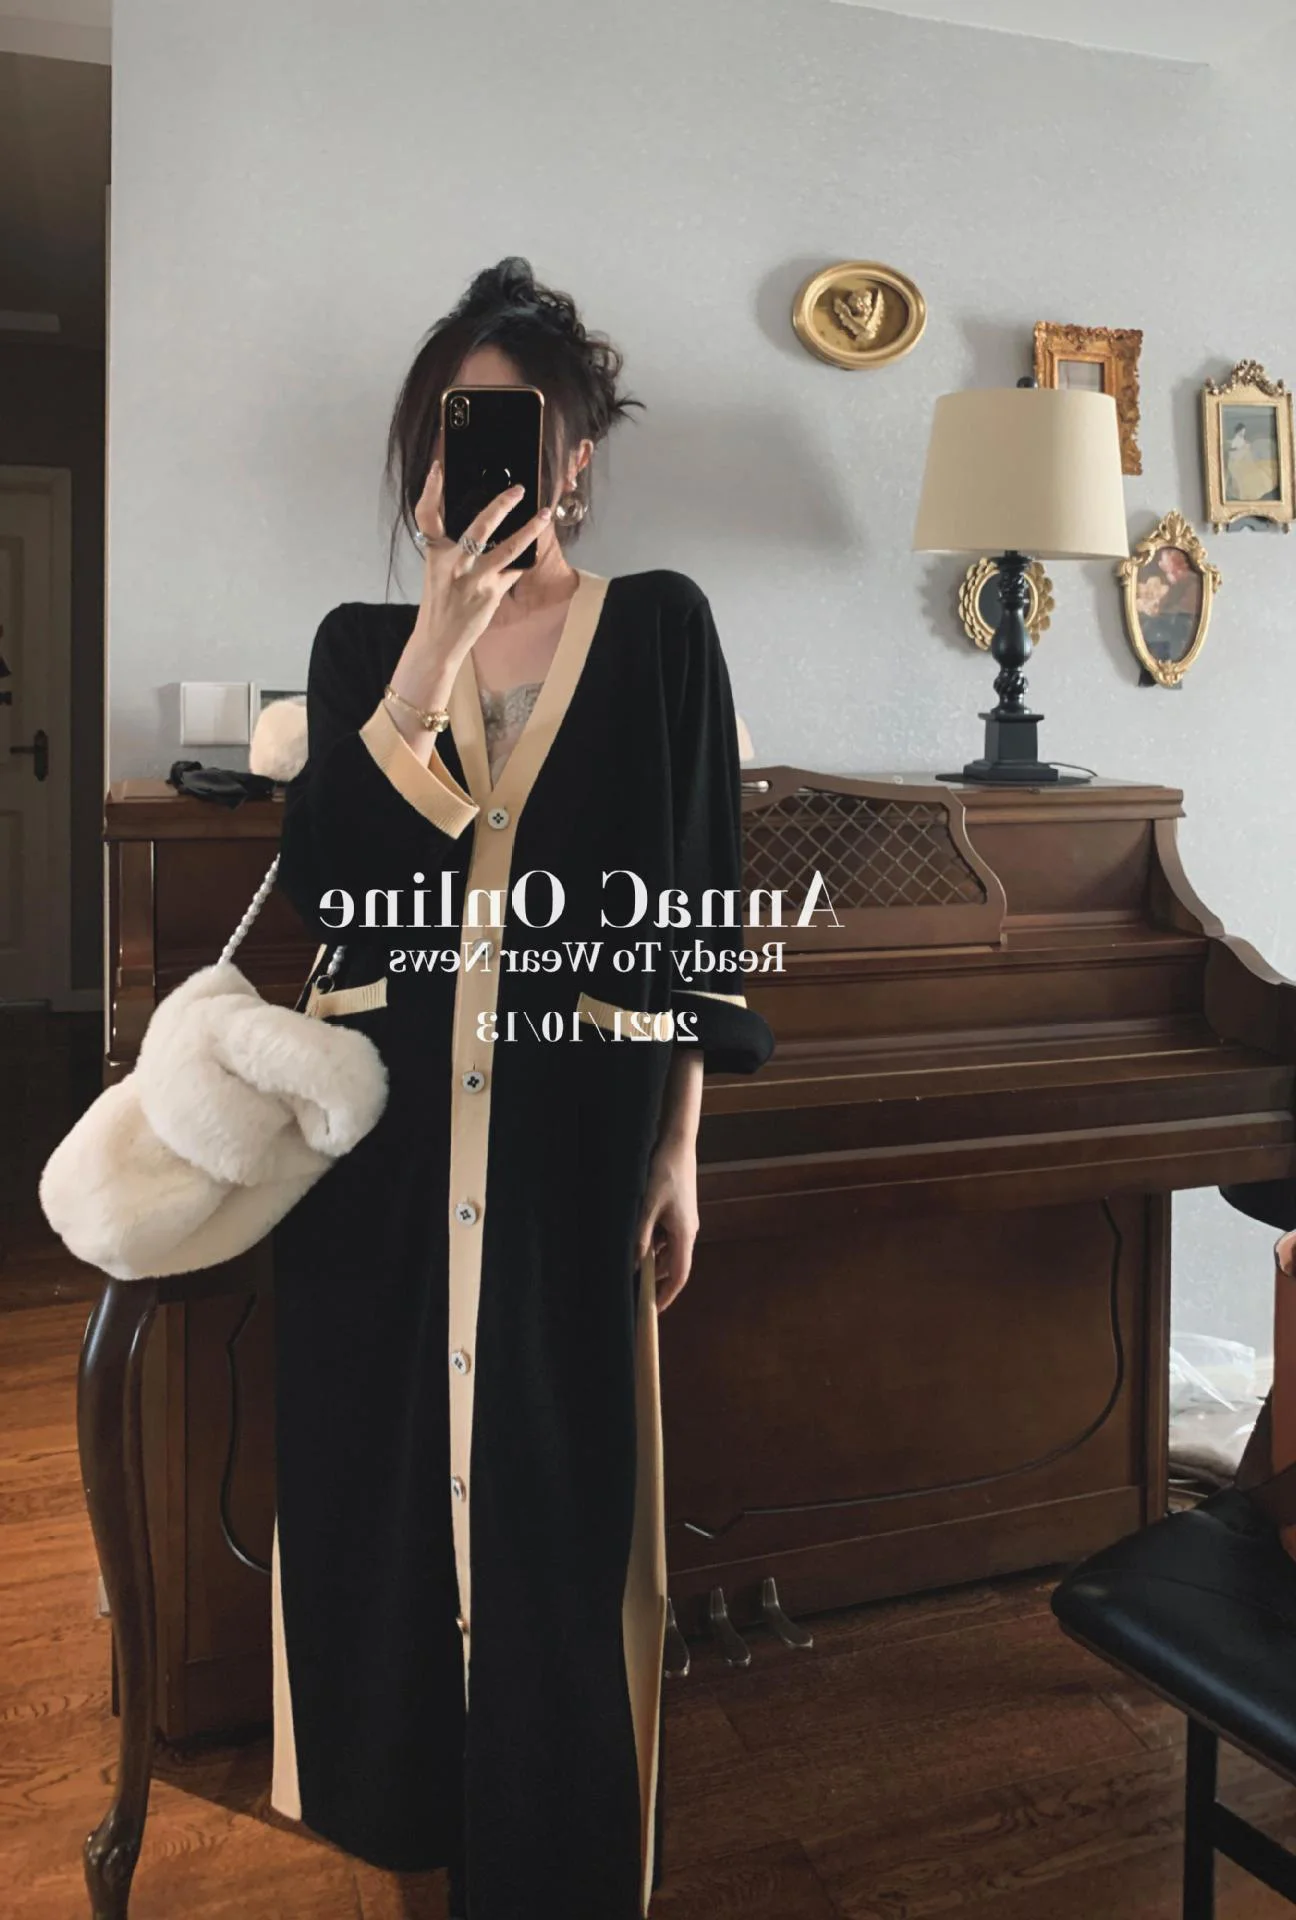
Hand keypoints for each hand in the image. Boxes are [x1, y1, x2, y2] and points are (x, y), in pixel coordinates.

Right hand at [389, 461, 551, 716]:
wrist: (439, 640)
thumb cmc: (439, 604)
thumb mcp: (438, 571)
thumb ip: (453, 550)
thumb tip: (483, 527)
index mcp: (435, 554)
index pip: (426, 515)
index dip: (430, 489)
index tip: (437, 467)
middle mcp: (454, 563)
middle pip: (479, 527)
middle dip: (501, 505)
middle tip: (518, 490)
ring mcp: (475, 579)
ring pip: (509, 548)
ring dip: (530, 530)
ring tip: (544, 515)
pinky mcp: (492, 592)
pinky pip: (514, 569)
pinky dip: (524, 558)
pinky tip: (535, 546)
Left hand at [635, 1135, 699, 1312]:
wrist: (677, 1143)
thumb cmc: (663, 1173)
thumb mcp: (647, 1206)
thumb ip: (640, 1237)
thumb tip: (634, 1265)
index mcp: (684, 1234)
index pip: (679, 1275)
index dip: (666, 1295)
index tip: (652, 1311)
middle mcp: (687, 1231)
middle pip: (673, 1265)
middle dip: (655, 1279)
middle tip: (632, 1290)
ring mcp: (683, 1222)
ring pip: (667, 1250)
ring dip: (651, 1259)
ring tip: (628, 1265)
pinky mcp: (677, 1212)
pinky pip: (665, 1235)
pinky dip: (651, 1242)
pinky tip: (634, 1239)